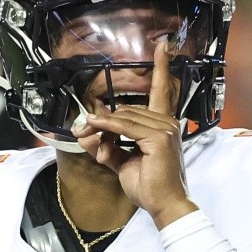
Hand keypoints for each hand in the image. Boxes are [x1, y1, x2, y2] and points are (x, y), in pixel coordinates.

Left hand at [71, 41, 196, 227]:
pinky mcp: (159, 137)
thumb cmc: (149, 186)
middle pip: (126, 109)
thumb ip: (108, 146)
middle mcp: (168, 122)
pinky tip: (94, 129)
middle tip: (84, 136)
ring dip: (102, 129)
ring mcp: (165, 128)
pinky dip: (106, 127)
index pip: (161, 90)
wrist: (164, 205)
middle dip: (103, 121)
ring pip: (123, 116)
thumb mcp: (123, 162)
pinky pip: (124, 126)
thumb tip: (88, 135)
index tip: (163, 46)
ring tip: (95, 147)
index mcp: (163, 124)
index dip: (162, 67)